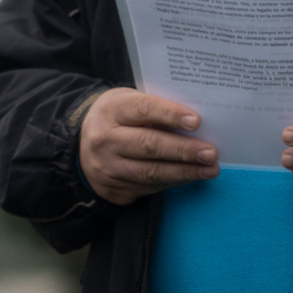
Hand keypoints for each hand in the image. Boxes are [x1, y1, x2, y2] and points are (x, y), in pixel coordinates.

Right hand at [78, 88, 217, 204]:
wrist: (81, 148)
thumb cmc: (116, 120)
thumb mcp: (126, 103)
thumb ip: (154, 109)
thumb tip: (195, 123)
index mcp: (111, 110)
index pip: (142, 110)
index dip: (170, 115)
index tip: (196, 121)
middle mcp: (105, 139)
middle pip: (149, 145)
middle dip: (183, 150)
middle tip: (210, 152)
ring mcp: (109, 167)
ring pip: (151, 171)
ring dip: (185, 171)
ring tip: (210, 169)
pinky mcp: (115, 188)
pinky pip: (150, 187)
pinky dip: (175, 181)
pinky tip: (192, 176)